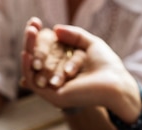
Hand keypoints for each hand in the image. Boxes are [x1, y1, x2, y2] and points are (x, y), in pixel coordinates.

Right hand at [20, 24, 141, 122]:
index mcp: (64, 69)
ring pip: (31, 69)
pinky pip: (32, 81)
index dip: (39, 38)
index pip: (45, 52)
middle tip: (31, 25)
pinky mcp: (52, 96)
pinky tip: (27, 52)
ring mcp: (52, 89)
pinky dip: (27, 67)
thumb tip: (55, 29)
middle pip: (36, 59)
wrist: (115, 83)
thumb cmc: (107, 66)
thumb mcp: (91, 44)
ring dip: (29, 49)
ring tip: (30, 32)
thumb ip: (75, 35)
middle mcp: (56, 80)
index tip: (35, 22)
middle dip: (31, 41)